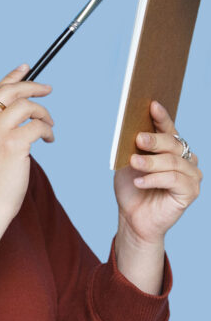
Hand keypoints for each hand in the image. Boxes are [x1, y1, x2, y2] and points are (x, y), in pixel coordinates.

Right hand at [0, 64, 53, 222]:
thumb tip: (9, 112)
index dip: (11, 78)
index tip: (25, 68)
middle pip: (9, 91)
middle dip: (31, 86)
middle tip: (47, 88)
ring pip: (26, 106)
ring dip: (43, 113)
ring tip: (49, 124)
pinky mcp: (13, 145)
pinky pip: (37, 126)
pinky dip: (47, 130)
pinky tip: (49, 140)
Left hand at [114, 100, 202, 245]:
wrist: (133, 216)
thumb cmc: (132, 186)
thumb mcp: (129, 162)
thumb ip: (135, 148)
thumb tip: (135, 131)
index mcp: (170, 147)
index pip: (168, 128)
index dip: (161, 116)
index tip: (152, 104)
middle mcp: (185, 158)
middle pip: (172, 143)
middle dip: (154, 140)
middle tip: (138, 139)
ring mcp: (191, 174)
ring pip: (172, 162)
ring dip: (150, 162)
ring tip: (133, 163)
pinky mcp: (191, 192)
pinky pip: (173, 180)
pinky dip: (154, 179)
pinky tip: (139, 182)